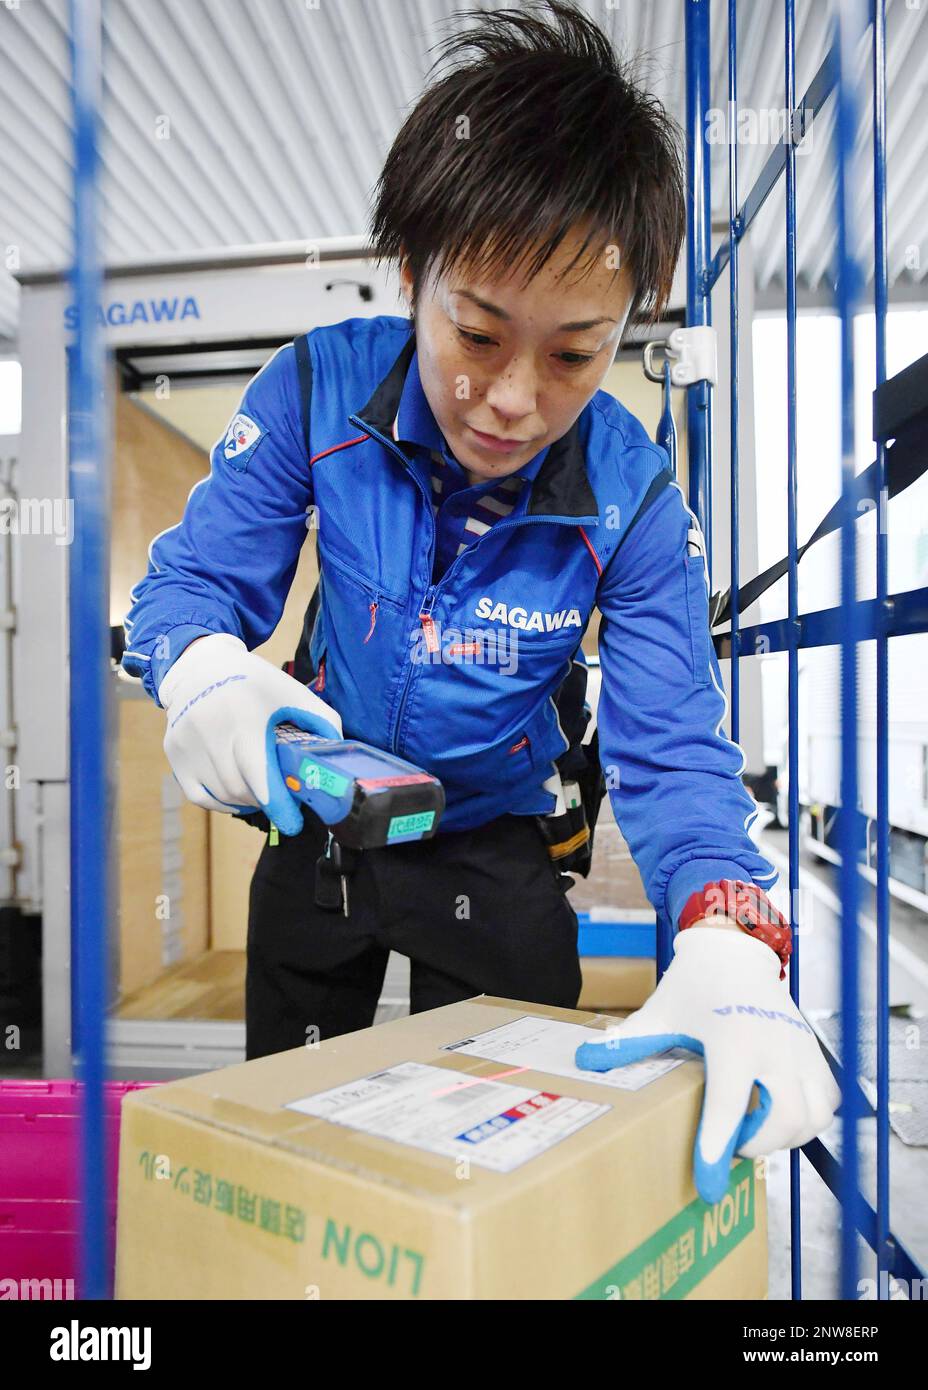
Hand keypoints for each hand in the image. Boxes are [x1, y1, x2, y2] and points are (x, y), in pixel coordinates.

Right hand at [158, 632, 342, 834]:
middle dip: (266, 800)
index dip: (278, 805)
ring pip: (222, 795)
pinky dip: (222, 802)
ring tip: (261, 791)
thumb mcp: (294, 693)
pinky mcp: (174, 752)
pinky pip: (200, 796)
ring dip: (246, 801)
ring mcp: (188, 744)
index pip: (260, 775)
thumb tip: (336, 759)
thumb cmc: (255, 683)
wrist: (202, 666)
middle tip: (282, 797)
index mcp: (246, 717)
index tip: (293, 822)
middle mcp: (212, 731)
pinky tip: (237, 795)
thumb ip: (323, 723)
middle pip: (243, 790)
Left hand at [574, 923, 841, 1203]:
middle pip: (784, 1120)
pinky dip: (807, 1118)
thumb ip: (626, 1042)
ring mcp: (800, 1049)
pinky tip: (778, 1113)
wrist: (734, 948)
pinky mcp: (814, 1050)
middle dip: (757, 1145)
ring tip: (753, 1128)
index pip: (728, 1106)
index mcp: (733, 1040)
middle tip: (731, 1142)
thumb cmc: (694, 984)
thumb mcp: (658, 1013)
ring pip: (811, 1116)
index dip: (717, 1149)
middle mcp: (774, 1047)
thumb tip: (584, 1060)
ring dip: (784, 1136)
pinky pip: (825, 1100)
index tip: (710, 1186)